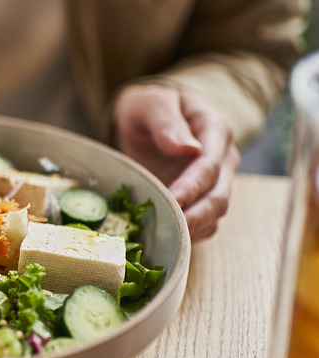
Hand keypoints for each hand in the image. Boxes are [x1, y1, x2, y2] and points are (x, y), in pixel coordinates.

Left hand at [113, 84, 240, 241]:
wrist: (149, 118)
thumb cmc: (150, 109)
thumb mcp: (151, 104)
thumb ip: (167, 122)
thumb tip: (189, 149)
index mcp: (214, 129)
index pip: (209, 164)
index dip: (192, 185)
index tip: (172, 199)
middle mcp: (223, 157)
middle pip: (218, 196)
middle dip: (195, 215)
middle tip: (168, 228)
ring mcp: (217, 181)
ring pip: (215, 214)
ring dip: (192, 228)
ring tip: (165, 236)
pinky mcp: (204, 199)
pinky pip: (205, 224)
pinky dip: (189, 234)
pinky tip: (167, 237)